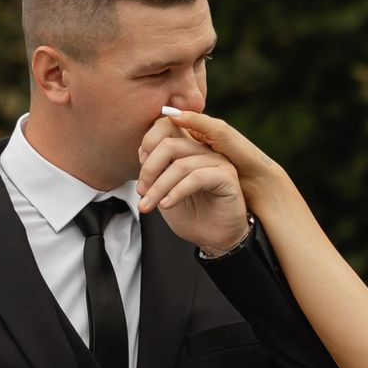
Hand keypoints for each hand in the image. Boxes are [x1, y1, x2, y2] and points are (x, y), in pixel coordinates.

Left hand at [136, 108, 273, 255]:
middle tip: (141, 192)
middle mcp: (204, 151)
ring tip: (149, 204)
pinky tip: (167, 205)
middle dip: (149, 170)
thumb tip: (142, 150)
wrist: (215, 239)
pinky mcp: (227, 176)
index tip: (140, 176)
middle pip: (170, 144)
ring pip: (181, 164)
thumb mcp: (164, 191)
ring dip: (159, 187)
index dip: (148, 146)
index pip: (167, 128)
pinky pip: (196, 177)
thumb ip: (156, 170)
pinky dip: (177, 192)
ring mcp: (217, 162)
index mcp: (189, 150)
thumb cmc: (192, 215)